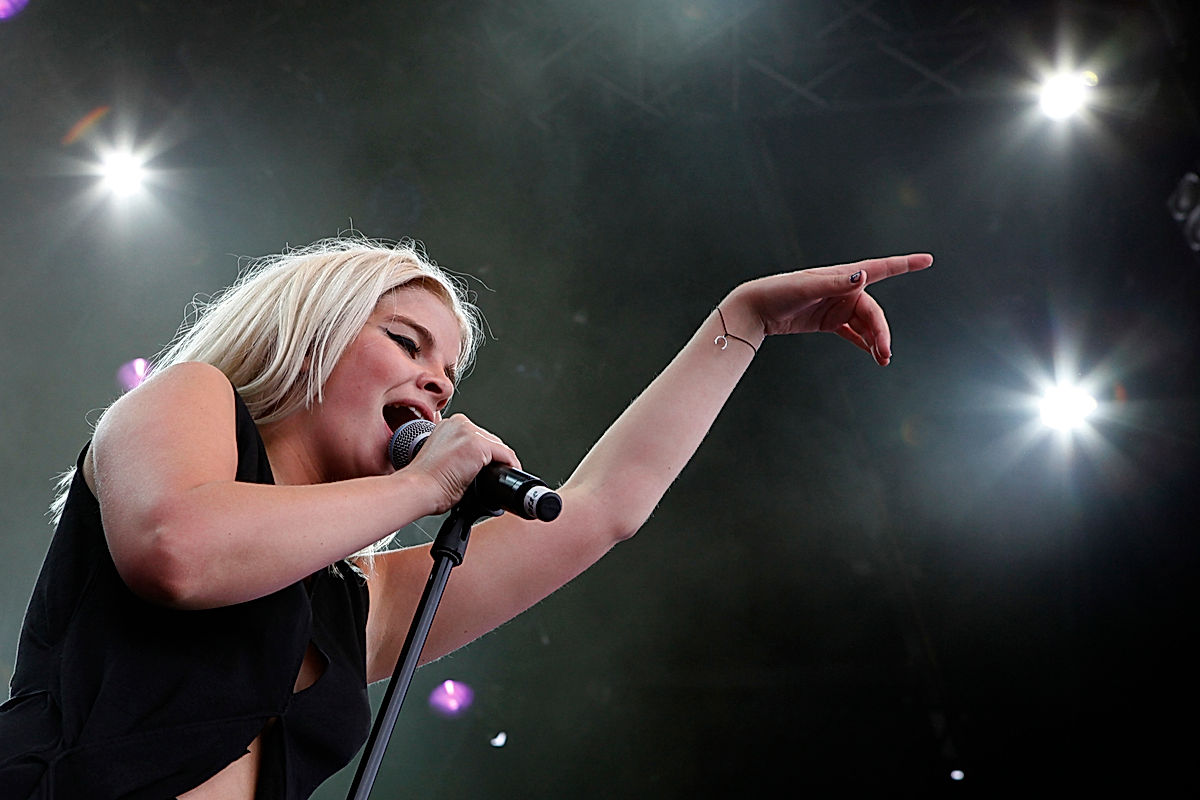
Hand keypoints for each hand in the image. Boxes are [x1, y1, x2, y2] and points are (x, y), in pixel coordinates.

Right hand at [400, 414, 521, 514]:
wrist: (417, 489)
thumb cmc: (425, 481)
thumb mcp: (443, 459)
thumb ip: (459, 455)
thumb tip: (475, 468)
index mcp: (449, 425)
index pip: (479, 436)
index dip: (487, 454)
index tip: (489, 466)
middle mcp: (459, 424)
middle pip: (491, 440)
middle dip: (494, 458)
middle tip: (495, 475)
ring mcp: (468, 432)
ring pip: (499, 447)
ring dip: (501, 463)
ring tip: (499, 478)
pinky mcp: (478, 445)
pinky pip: (505, 455)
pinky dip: (510, 466)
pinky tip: (507, 476)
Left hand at [727, 253, 931, 365]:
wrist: (755, 308)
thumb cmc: (778, 291)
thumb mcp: (806, 287)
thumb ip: (835, 283)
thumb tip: (862, 276)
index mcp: (842, 276)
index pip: (880, 268)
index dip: (905, 264)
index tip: (928, 259)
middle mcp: (843, 290)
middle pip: (872, 311)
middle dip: (881, 332)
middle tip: (885, 354)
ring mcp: (835, 306)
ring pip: (864, 324)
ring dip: (874, 341)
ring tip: (881, 359)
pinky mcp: (826, 321)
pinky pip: (851, 332)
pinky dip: (862, 342)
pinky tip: (871, 354)